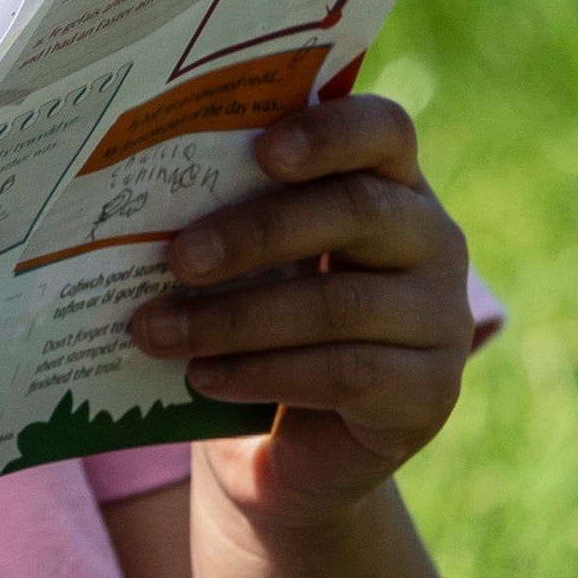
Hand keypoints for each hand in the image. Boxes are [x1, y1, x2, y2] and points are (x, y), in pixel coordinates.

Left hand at [128, 96, 470, 520]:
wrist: (296, 447)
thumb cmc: (262, 327)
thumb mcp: (248, 265)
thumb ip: (225, 218)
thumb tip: (137, 202)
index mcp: (391, 184)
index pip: (383, 131)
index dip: (330, 131)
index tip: (262, 149)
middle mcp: (432, 240)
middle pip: (357, 211)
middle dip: (255, 233)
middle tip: (176, 258)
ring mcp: (441, 318)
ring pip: (339, 303)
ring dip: (234, 319)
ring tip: (156, 331)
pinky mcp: (430, 392)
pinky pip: (345, 373)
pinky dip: (262, 373)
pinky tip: (203, 377)